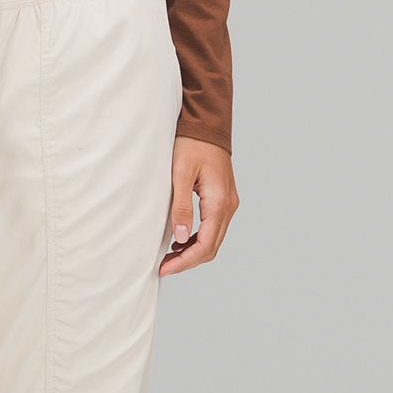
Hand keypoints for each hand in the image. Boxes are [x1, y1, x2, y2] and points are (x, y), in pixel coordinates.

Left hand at [161, 137, 237, 275]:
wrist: (207, 124)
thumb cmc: (191, 144)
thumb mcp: (180, 174)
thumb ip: (181, 207)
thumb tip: (180, 238)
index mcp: (219, 202)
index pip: (205, 245)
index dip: (185, 261)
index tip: (165, 268)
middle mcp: (228, 206)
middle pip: (211, 247)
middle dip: (188, 261)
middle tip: (164, 267)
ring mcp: (228, 202)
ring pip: (213, 239)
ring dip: (192, 251)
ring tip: (168, 256)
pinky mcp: (223, 199)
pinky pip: (213, 227)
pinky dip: (198, 238)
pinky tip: (180, 239)